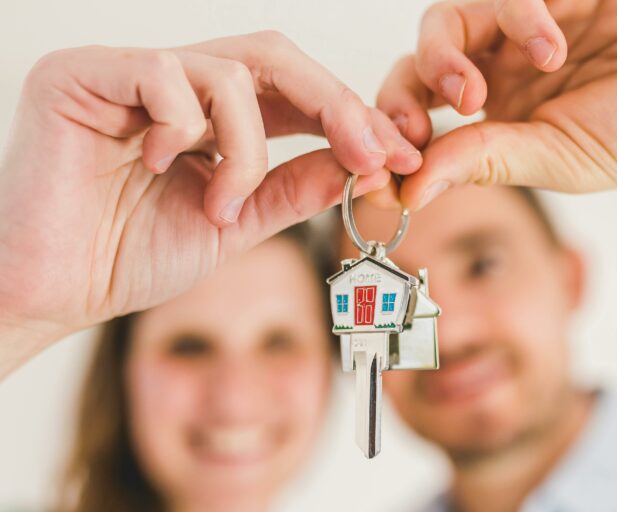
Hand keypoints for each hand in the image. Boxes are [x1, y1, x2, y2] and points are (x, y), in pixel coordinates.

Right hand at [0, 32, 420, 374]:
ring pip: (228, 70)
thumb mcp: (235, 223)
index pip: (291, 92)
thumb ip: (291, 189)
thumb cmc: (130, 257)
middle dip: (333, 104)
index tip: (397, 154)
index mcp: (207, 116)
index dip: (348, 116)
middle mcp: (171, 84)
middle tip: (371, 150)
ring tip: (220, 205)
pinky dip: (184, 127)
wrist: (54, 291)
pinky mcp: (82, 74)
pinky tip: (161, 166)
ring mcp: (128, 73)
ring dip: (246, 146)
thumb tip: (356, 164)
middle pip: (273, 58)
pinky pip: (164, 75)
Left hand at [377, 0, 616, 209]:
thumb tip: (408, 193)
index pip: (422, 123)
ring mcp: (521, 27)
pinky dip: (516, 13)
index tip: (377, 175)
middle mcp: (501, 71)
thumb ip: (483, 162)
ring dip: (447, 56)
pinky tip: (551, 45)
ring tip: (477, 93)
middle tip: (414, 126)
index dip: (391, 142)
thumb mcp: (558, 160)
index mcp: (497, 121)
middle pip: (416, 66)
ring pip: (447, 20)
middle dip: (402, 95)